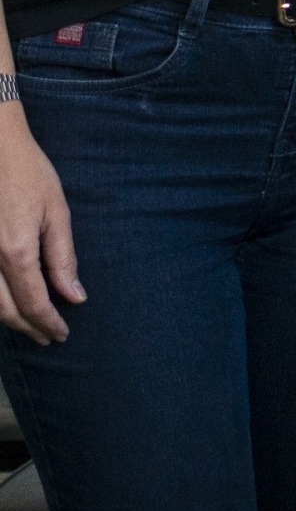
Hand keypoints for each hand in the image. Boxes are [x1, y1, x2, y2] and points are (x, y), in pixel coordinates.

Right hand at [0, 107, 78, 343]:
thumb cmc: (27, 173)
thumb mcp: (55, 212)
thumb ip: (62, 258)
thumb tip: (74, 297)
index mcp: (14, 251)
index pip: (33, 303)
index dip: (48, 323)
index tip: (62, 334)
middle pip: (4, 310)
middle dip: (28, 328)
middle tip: (48, 337)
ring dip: (7, 318)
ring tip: (30, 324)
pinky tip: (6, 302)